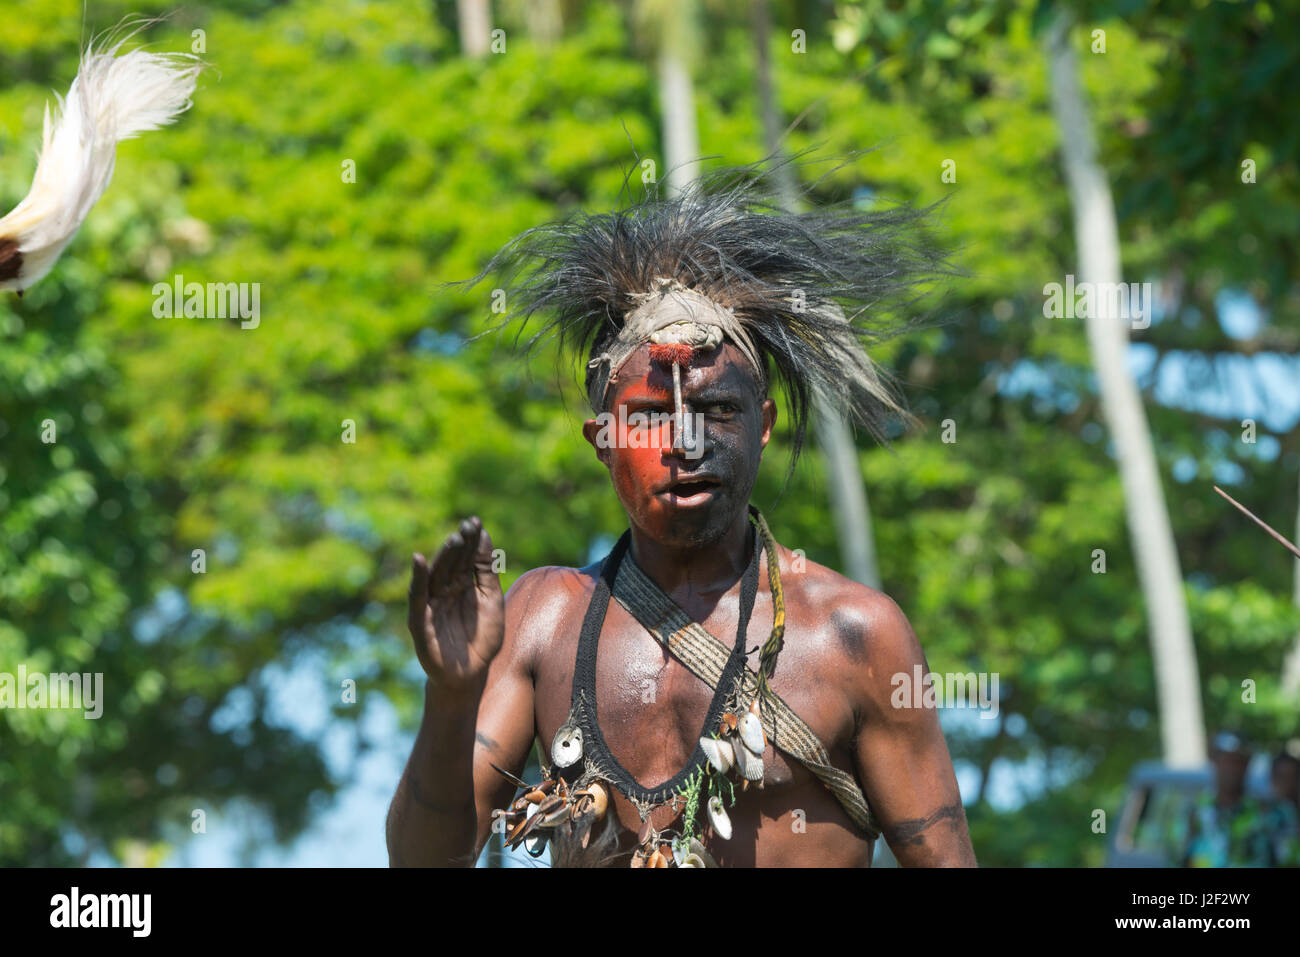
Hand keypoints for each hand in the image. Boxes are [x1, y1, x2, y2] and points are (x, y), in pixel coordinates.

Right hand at [407, 516, 504, 693]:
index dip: (471, 540)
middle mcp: (445, 590)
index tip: (476, 521)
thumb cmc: (481, 639)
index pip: (466, 557)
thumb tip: (484, 536)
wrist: (471, 675)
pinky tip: (418, 560)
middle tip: (467, 525)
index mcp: (462, 584)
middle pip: (450, 562)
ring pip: (435, 575)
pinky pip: (417, 596)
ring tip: (454, 539)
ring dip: (443, 556)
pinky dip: (417, 578)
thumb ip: (486, 572)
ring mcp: (432, 604)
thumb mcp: (491, 602)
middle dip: (459, 544)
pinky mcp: (421, 620)